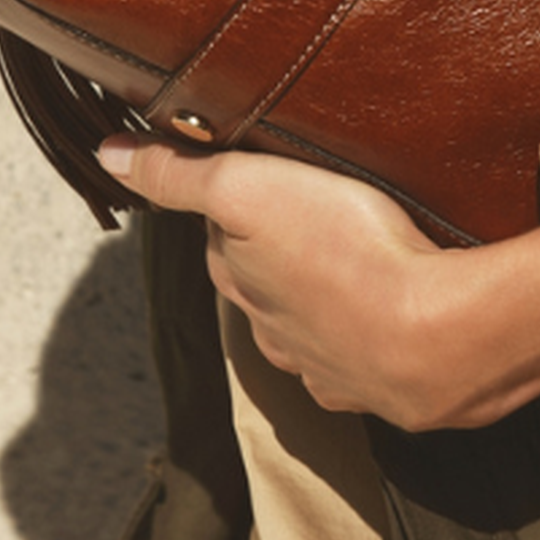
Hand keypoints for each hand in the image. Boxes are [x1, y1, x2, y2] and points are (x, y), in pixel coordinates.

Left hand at [97, 136, 539, 428]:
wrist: (433, 336)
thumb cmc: (341, 251)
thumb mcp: (246, 189)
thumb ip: (179, 174)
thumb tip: (106, 154)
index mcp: (243, 286)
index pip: (222, 244)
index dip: (239, 207)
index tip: (264, 179)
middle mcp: (277, 336)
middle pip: (269, 290)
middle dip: (285, 260)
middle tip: (321, 214)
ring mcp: (333, 367)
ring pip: (318, 330)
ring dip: (331, 302)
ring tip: (365, 262)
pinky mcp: (387, 386)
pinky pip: (371, 358)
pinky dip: (377, 335)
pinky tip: (399, 312)